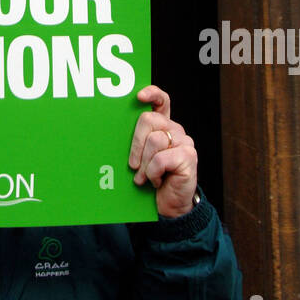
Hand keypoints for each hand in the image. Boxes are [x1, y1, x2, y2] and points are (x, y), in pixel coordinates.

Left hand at [128, 84, 197, 218]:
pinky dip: (153, 173)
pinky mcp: (188, 156)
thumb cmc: (150, 179)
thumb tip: (111, 130)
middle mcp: (175, 130)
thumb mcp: (139, 157)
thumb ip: (135, 141)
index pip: (161, 100)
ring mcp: (184, 141)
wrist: (168, 205)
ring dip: (144, 164)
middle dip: (135, 144)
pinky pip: (161, 159)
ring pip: (154, 141)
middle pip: (148, 120)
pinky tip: (156, 181)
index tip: (138, 97)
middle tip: (133, 165)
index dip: (152, 94)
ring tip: (145, 178)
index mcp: (163, 126)